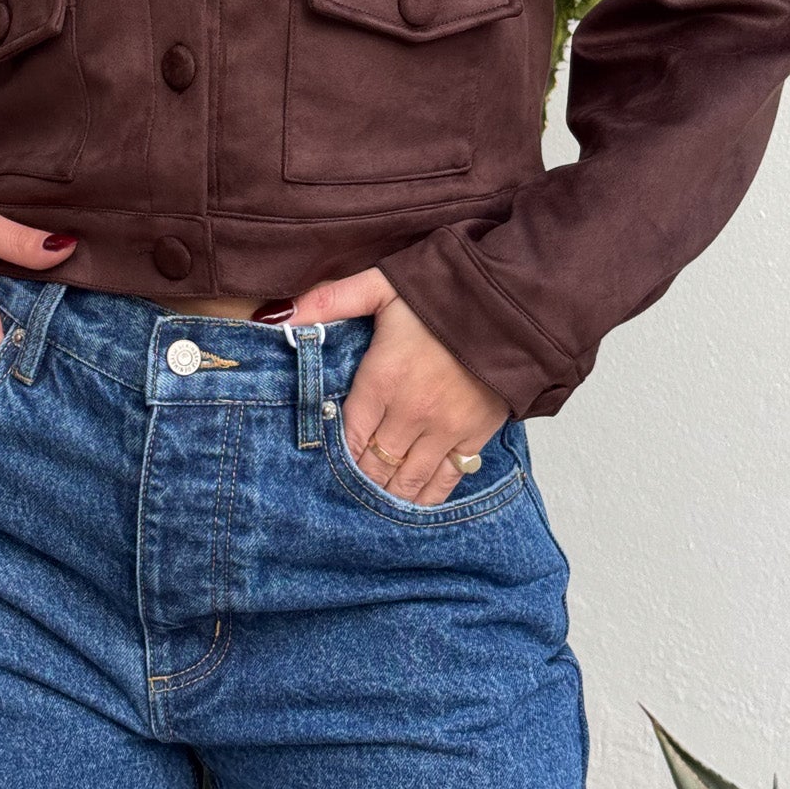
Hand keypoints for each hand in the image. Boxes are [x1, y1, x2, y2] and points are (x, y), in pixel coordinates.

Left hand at [277, 268, 510, 505]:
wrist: (513, 303)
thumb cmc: (444, 292)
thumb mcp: (381, 284)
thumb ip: (329, 301)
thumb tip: (276, 316)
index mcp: (382, 379)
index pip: (349, 435)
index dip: (337, 454)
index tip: (326, 464)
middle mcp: (410, 412)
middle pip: (374, 464)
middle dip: (359, 479)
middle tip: (345, 492)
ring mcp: (444, 429)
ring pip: (406, 479)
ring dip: (387, 494)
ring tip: (373, 503)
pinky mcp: (475, 436)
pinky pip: (446, 480)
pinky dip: (427, 497)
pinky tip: (413, 504)